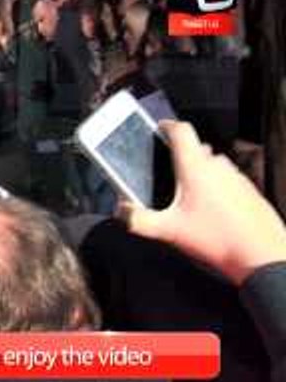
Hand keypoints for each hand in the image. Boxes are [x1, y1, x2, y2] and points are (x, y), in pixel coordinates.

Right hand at [118, 120, 285, 285]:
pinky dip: (216, 185)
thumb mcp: (168, 232)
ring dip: (199, 170)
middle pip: (197, 148)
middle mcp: (218, 166)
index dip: (167, 125)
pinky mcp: (250, 191)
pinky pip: (227, 179)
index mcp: (196, 168)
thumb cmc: (216, 240)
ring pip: (213, 164)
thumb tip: (121, 211)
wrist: (262, 256)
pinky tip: (209, 209)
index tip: (159, 128)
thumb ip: (139, 221)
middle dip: (180, 154)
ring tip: (186, 193)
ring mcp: (237, 177)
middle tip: (165, 169)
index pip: (182, 131)